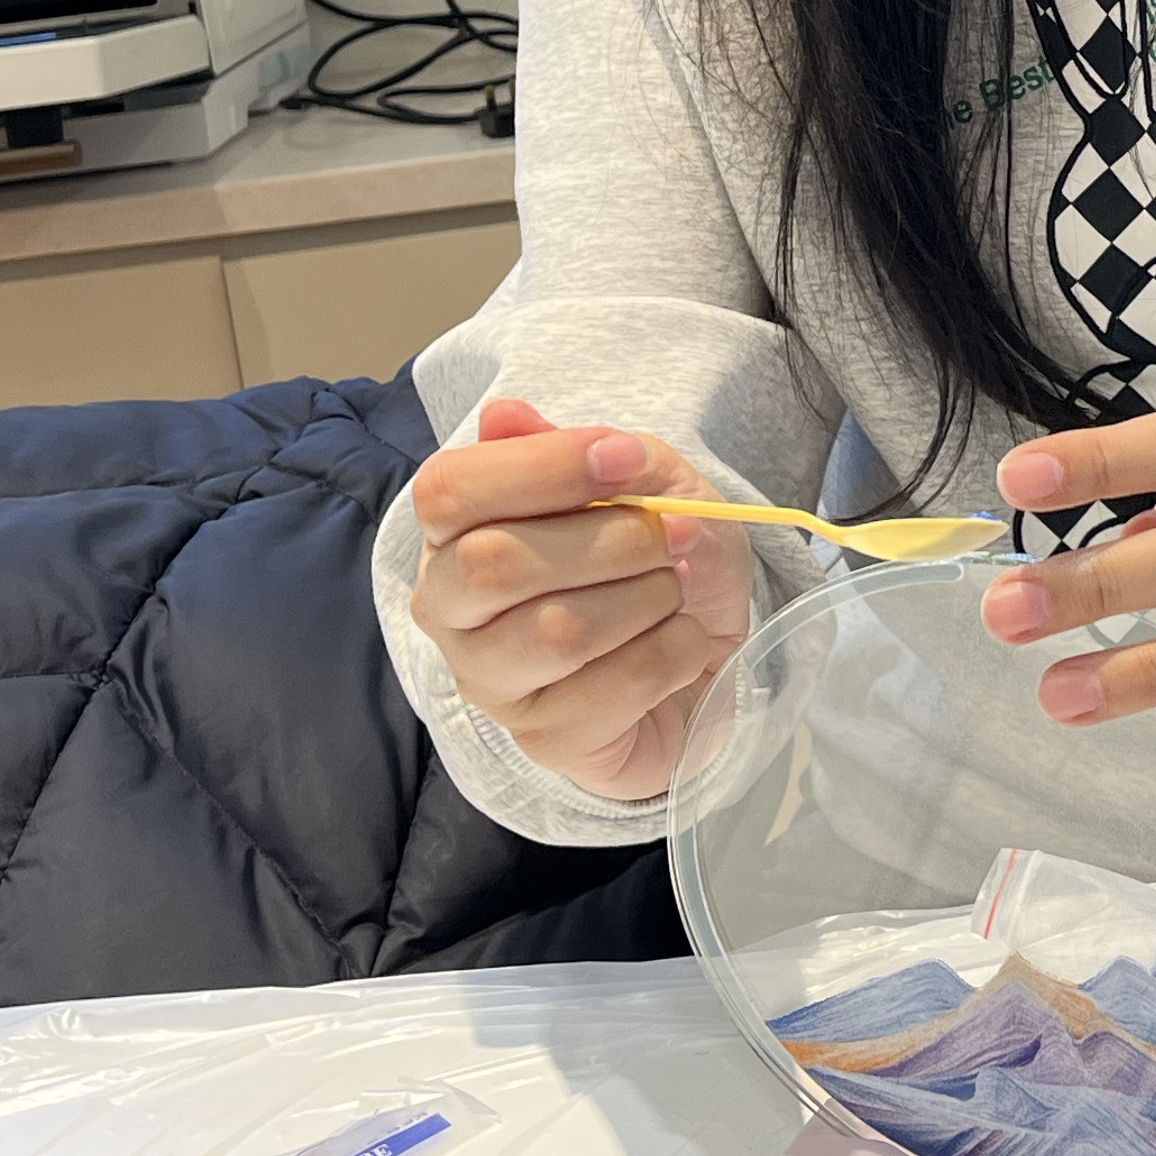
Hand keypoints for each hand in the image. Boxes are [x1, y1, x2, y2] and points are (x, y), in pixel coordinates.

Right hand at [405, 398, 753, 802]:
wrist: (705, 654)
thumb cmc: (653, 560)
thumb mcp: (639, 481)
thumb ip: (576, 447)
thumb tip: (503, 415)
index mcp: (454, 531)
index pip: (449, 490)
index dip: (544, 467)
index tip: (627, 459)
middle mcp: (450, 609)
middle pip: (495, 563)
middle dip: (611, 540)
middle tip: (672, 534)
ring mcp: (490, 683)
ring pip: (557, 632)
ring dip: (647, 598)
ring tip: (673, 591)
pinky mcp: (544, 740)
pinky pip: (614, 687)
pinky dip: (676, 651)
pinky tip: (685, 643)